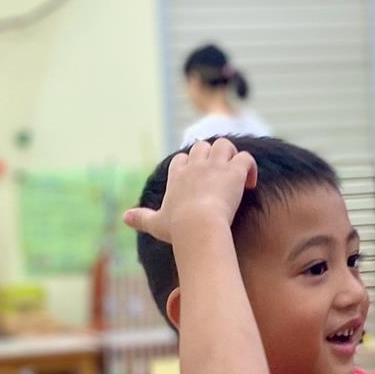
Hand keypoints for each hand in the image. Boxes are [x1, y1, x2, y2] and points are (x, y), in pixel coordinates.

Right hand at [122, 139, 257, 242]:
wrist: (198, 227)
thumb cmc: (177, 228)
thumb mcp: (156, 223)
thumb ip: (141, 218)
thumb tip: (124, 218)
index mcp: (177, 175)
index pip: (182, 159)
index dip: (190, 165)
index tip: (197, 179)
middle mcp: (195, 165)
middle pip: (202, 146)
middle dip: (211, 156)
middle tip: (220, 176)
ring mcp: (215, 166)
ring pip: (225, 144)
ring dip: (231, 155)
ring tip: (236, 174)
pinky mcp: (234, 172)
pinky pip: (246, 157)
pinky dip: (250, 166)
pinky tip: (250, 183)